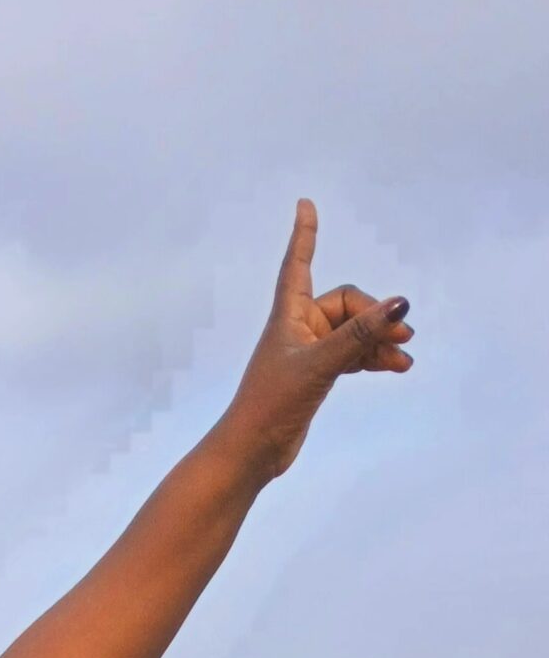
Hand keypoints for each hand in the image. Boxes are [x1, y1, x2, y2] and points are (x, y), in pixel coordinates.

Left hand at [221, 199, 412, 481]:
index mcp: (288, 316)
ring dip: (379, 341)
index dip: (305, 235)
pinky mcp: (315, 377)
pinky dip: (372, 359)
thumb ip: (360, 335)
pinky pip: (351, 356)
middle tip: (403, 336)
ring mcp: (307, 353)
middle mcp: (297, 329)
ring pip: (353, 334)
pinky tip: (395, 367)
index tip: (305, 206)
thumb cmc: (272, 404)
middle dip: (375, 318)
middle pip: (347, 306)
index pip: (299, 264)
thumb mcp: (320, 365)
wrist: (252, 451)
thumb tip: (398, 304)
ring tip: (405, 355)